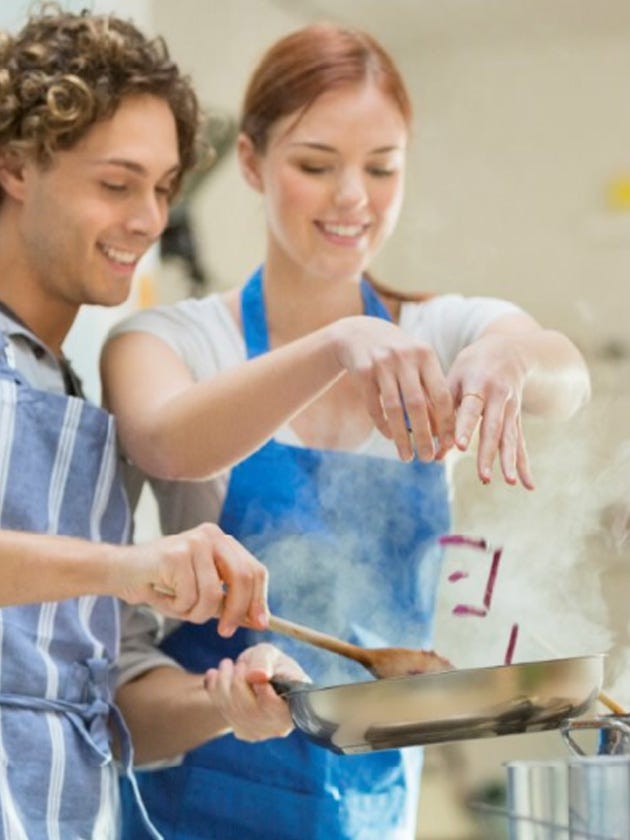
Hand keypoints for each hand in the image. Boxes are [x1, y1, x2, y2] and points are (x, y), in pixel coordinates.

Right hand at [115, 523, 268, 633]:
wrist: (121, 572)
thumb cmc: (163, 584)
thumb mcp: (202, 592)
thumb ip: (228, 600)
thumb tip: (259, 620)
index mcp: (223, 541)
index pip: (255, 570)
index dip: (259, 599)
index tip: (259, 623)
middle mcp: (212, 535)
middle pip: (242, 578)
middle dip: (236, 611)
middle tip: (225, 632)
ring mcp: (195, 542)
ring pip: (212, 594)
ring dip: (195, 613)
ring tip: (178, 606)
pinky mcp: (176, 554)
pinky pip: (188, 596)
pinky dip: (176, 607)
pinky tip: (162, 595)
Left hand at [203, 643, 308, 741]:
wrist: (260, 674)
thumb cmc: (271, 663)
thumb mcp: (270, 654)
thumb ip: (264, 661)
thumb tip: (257, 676)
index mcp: (297, 705)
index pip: (274, 706)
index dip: (260, 688)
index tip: (253, 670)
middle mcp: (281, 726)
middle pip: (249, 710)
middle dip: (237, 681)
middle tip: (238, 663)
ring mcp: (262, 733)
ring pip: (233, 712)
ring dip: (223, 683)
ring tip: (226, 664)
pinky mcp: (243, 732)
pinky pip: (224, 713)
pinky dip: (215, 691)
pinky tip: (215, 675)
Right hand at [329, 316, 454, 461]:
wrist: (358, 333)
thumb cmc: (397, 355)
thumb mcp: (416, 362)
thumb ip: (429, 389)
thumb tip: (442, 431)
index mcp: (425, 354)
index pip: (441, 394)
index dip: (446, 422)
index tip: (448, 445)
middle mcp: (405, 357)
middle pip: (418, 405)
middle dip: (425, 436)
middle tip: (428, 458)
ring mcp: (382, 363)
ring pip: (394, 409)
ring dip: (402, 437)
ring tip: (407, 457)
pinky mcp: (362, 371)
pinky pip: (374, 405)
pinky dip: (383, 425)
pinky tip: (390, 438)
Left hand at [447, 333, 534, 488]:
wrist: (511, 350)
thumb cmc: (472, 364)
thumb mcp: (455, 376)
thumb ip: (442, 408)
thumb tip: (430, 444)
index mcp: (477, 383)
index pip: (470, 408)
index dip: (465, 427)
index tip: (457, 447)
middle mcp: (499, 396)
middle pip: (493, 428)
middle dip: (487, 453)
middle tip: (483, 477)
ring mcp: (511, 409)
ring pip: (510, 438)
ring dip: (509, 462)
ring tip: (507, 482)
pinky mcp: (517, 419)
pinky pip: (521, 443)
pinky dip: (523, 464)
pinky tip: (528, 485)